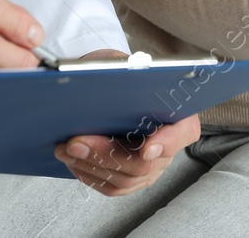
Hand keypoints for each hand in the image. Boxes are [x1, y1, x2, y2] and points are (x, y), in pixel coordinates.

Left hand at [56, 49, 200, 197]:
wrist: (115, 88)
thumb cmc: (122, 74)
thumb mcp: (124, 63)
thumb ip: (124, 69)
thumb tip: (117, 74)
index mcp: (178, 115)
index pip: (182, 133)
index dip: (166, 143)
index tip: (146, 148)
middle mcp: (168, 147)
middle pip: (143, 164)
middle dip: (105, 154)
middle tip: (76, 143)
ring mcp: (151, 167)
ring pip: (124, 179)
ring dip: (90, 165)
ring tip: (65, 149)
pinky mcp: (131, 179)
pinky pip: (112, 186)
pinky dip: (89, 175)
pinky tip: (73, 161)